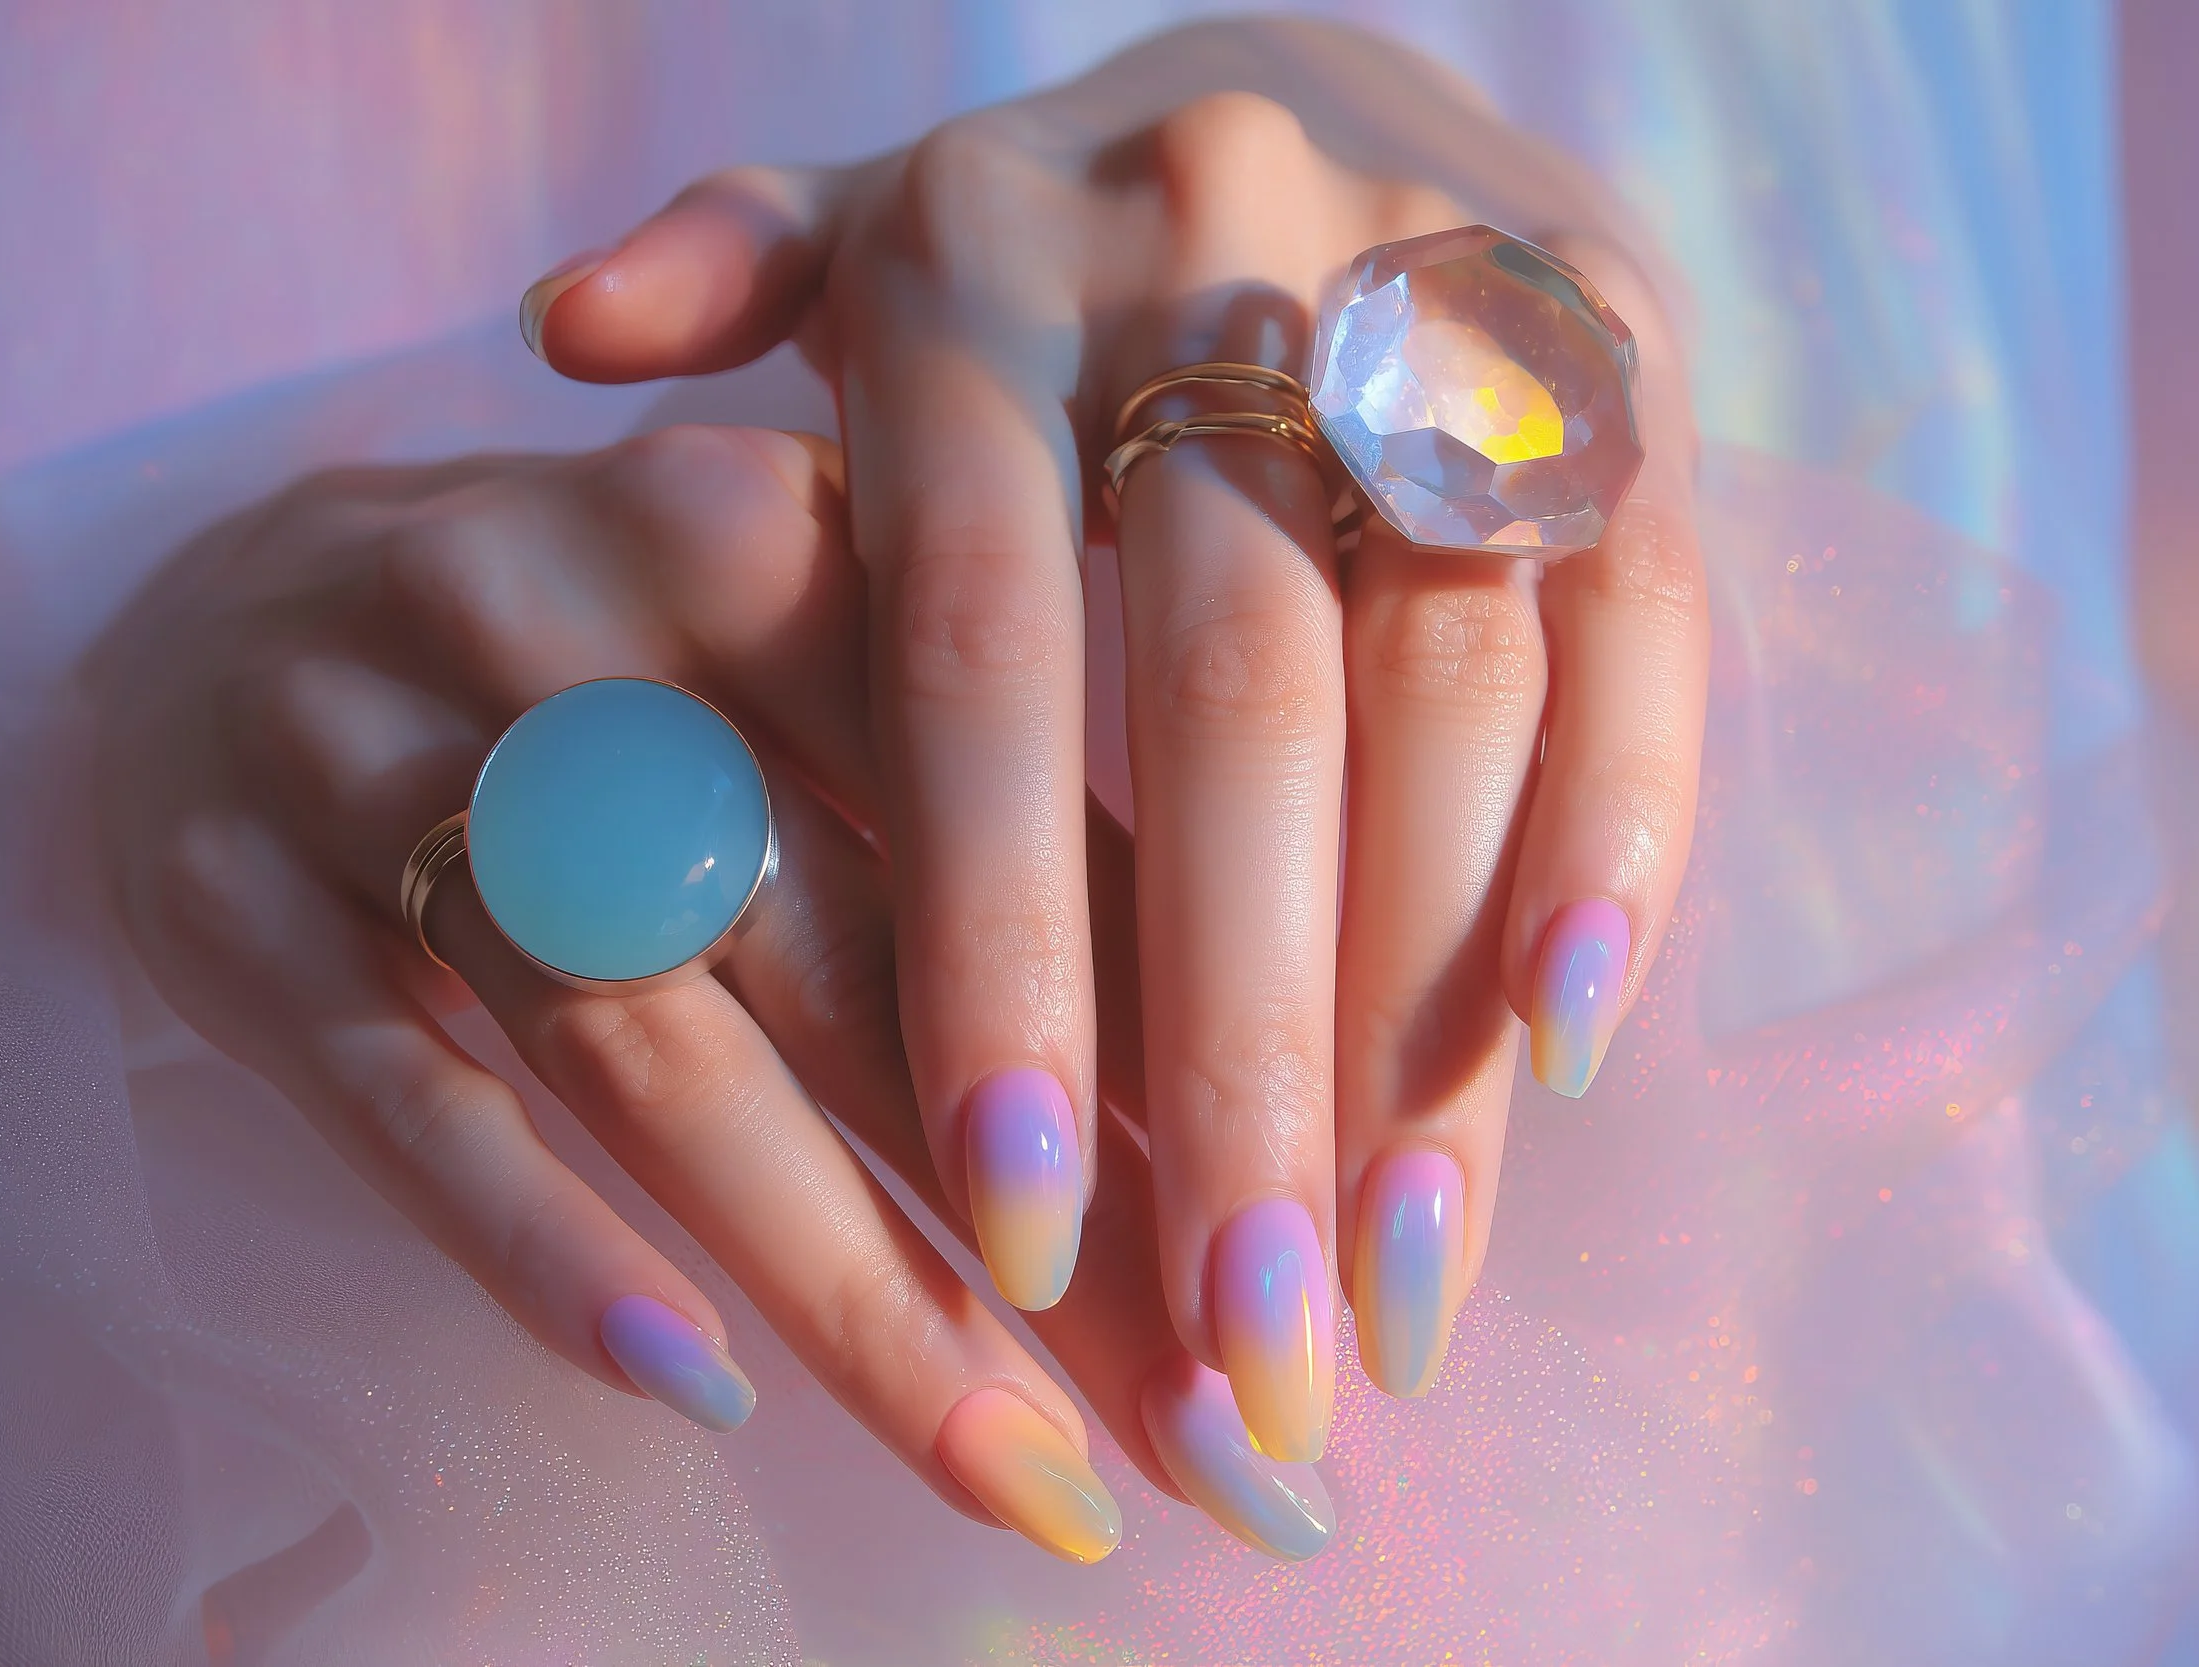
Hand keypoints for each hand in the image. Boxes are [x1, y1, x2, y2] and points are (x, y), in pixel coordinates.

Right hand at [85, 428, 1337, 1563]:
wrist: (229, 597)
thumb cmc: (603, 640)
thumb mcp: (798, 625)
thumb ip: (1003, 787)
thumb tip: (1279, 1034)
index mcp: (756, 525)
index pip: (1009, 816)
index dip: (1180, 1043)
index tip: (1311, 1252)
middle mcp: (568, 624)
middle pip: (853, 964)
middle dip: (1055, 1227)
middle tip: (1221, 1435)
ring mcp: (374, 762)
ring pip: (646, 1060)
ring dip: (846, 1289)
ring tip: (1021, 1471)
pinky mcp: (230, 904)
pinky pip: (402, 1099)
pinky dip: (544, 1246)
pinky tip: (703, 1386)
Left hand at [526, 19, 1708, 1451]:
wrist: (1346, 38)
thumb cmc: (1059, 223)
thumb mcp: (874, 216)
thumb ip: (733, 274)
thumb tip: (554, 333)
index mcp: (991, 262)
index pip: (986, 643)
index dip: (998, 939)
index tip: (998, 1219)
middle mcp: (1226, 264)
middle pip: (1238, 702)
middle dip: (1239, 1051)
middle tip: (1223, 1345)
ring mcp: (1451, 307)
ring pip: (1447, 697)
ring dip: (1429, 1015)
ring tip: (1383, 1288)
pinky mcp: (1636, 370)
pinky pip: (1644, 626)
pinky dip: (1615, 843)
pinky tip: (1556, 1057)